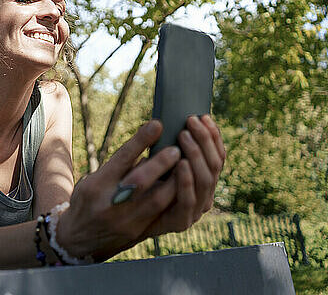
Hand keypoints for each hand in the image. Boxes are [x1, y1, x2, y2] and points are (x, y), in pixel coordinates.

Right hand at [55, 120, 181, 261]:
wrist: (78, 239)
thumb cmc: (89, 200)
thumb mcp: (94, 179)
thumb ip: (118, 167)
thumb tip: (147, 146)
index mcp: (97, 185)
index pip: (121, 159)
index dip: (140, 141)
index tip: (157, 125)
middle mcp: (109, 203)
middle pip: (139, 181)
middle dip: (160, 164)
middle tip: (176, 148)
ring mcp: (124, 220)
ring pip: (155, 201)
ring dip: (174, 181)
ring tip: (186, 165)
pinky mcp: (137, 231)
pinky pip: (161, 213)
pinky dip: (173, 197)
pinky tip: (183, 185)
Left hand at [143, 115, 225, 237]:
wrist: (120, 217)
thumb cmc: (137, 184)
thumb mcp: (154, 160)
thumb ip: (168, 146)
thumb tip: (173, 117)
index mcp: (202, 179)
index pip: (218, 156)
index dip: (214, 136)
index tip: (203, 116)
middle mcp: (204, 194)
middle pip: (214, 165)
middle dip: (204, 140)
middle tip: (190, 122)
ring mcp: (195, 209)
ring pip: (205, 180)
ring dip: (196, 155)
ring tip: (184, 136)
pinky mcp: (181, 221)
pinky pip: (188, 200)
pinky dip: (186, 181)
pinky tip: (181, 163)